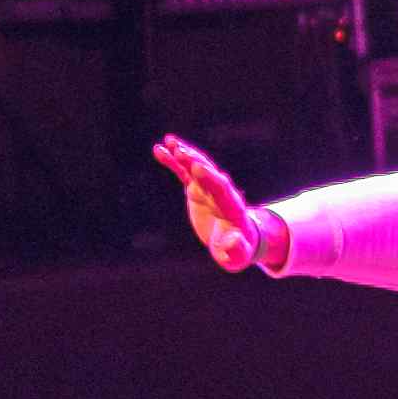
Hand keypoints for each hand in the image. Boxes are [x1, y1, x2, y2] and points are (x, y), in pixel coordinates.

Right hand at [153, 132, 258, 268]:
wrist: (238, 241)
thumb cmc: (238, 250)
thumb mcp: (238, 256)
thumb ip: (236, 249)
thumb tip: (234, 239)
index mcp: (231, 208)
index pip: (221, 190)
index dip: (210, 178)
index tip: (197, 167)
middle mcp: (222, 193)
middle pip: (209, 174)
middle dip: (196, 162)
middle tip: (181, 152)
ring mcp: (208, 188)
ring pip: (196, 167)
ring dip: (184, 155)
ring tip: (169, 142)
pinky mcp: (197, 189)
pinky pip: (184, 172)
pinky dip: (173, 161)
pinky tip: (158, 149)